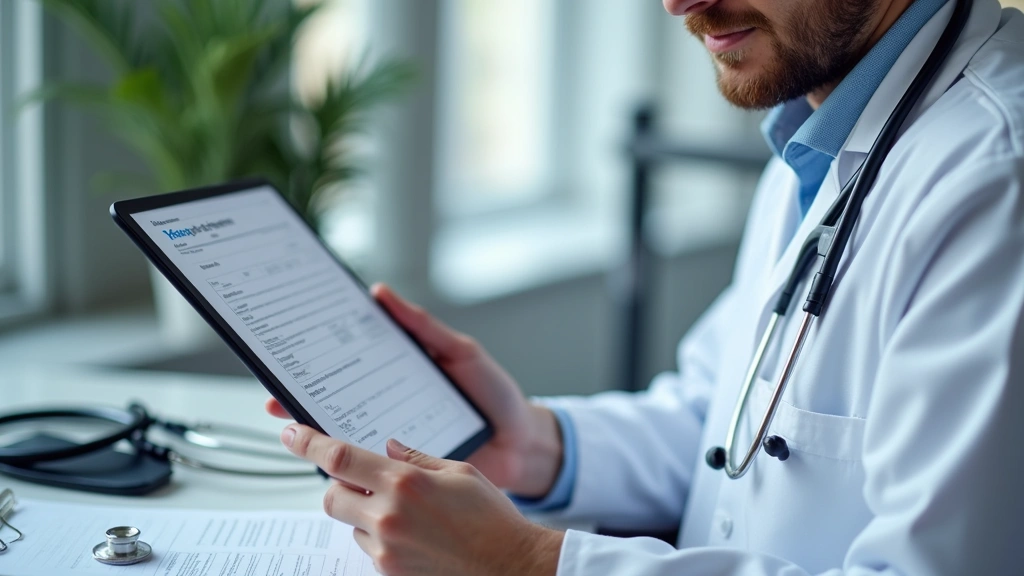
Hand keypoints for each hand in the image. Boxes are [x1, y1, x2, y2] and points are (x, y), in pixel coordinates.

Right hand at [266, 283, 563, 496]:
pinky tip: (336, 464)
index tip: (286, 358)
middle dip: (304, 402)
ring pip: (349, 440)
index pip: (346, 367)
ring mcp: (395, 442)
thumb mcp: (459, 352)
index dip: (316, 364)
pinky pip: (375, 468)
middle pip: (336, 405)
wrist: (525, 442)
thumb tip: (380, 293)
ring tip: (297, 428)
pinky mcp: (407, 472)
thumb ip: (422, 327)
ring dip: (323, 436)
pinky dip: (355, 467)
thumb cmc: (493, 394)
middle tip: (278, 399)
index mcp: (396, 377)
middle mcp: (389, 408)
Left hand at [283, 424, 562, 575]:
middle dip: (342, 487)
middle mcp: (389, 515)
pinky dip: (381, 538)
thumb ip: (415, 457)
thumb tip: (385, 448)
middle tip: (368, 484)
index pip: (339, 457)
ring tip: (410, 516)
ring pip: (351, 524)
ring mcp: (387, 549)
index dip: (307, 442)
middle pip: (332, 495)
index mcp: (405, 481)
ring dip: (365, 515)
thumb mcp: (459, 472)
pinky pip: (368, 548)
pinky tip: (416, 537)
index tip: (290, 433)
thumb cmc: (491, 519)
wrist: (511, 568)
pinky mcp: (389, 572)